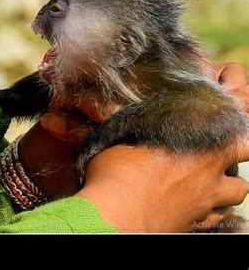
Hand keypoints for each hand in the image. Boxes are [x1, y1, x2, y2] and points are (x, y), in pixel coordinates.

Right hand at [20, 61, 248, 230]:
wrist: (118, 214)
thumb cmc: (116, 170)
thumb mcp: (111, 133)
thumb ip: (99, 116)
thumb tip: (58, 114)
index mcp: (197, 132)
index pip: (237, 100)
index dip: (237, 84)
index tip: (230, 73)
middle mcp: (210, 163)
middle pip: (246, 146)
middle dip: (239, 138)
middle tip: (223, 134)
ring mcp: (207, 196)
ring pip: (237, 187)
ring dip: (228, 178)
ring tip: (210, 173)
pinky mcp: (197, 220)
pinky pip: (219, 215)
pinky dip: (213, 207)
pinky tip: (197, 202)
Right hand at [75, 143, 248, 231]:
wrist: (115, 215)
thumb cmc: (120, 176)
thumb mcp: (126, 142)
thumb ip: (139, 134)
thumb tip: (129, 123)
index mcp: (203, 153)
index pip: (243, 144)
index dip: (239, 142)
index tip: (229, 137)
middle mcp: (208, 184)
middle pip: (241, 184)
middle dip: (230, 174)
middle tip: (212, 166)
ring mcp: (200, 210)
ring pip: (228, 206)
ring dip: (221, 196)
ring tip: (202, 188)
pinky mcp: (187, 228)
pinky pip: (209, 223)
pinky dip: (204, 215)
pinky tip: (188, 207)